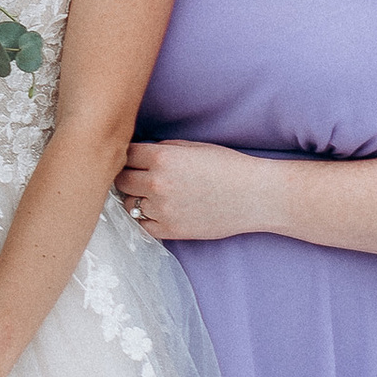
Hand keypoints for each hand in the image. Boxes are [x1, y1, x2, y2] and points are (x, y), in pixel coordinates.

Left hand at [113, 138, 277, 243]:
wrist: (255, 195)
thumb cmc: (228, 166)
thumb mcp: (193, 146)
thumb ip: (162, 149)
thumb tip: (138, 155)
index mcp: (162, 157)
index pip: (126, 154)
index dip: (131, 156)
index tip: (136, 159)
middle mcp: (157, 182)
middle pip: (121, 180)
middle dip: (128, 176)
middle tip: (140, 177)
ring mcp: (162, 209)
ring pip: (128, 204)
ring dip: (136, 198)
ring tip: (152, 195)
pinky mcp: (170, 230)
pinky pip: (142, 225)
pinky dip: (146, 219)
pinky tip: (159, 211)